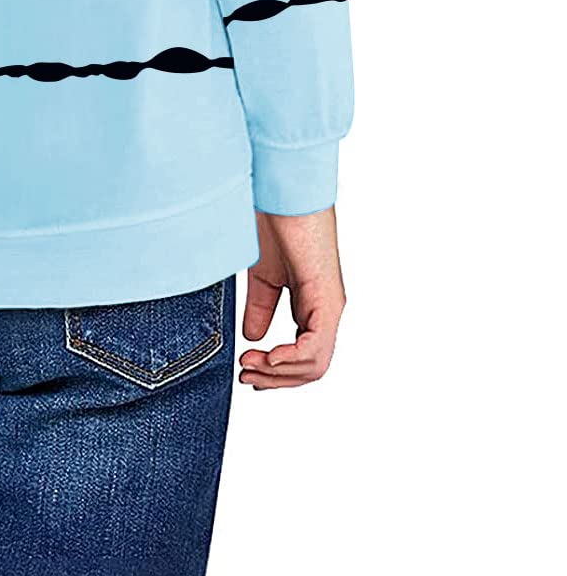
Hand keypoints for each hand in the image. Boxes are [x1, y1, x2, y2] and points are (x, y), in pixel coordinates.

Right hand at [239, 207, 344, 389]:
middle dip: (276, 380)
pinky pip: (315, 346)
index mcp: (312, 305)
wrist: (282, 195)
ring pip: (315, 365)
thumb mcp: (263, 276)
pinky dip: (291, 359)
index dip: (276, 373)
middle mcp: (326, 310)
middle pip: (311, 369)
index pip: (303, 358)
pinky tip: (268, 356)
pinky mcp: (328, 300)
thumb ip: (261, 307)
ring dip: (280, 374)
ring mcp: (329, 307)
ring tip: (251, 365)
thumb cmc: (275, 224)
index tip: (246, 370)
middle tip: (246, 375)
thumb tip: (254, 338)